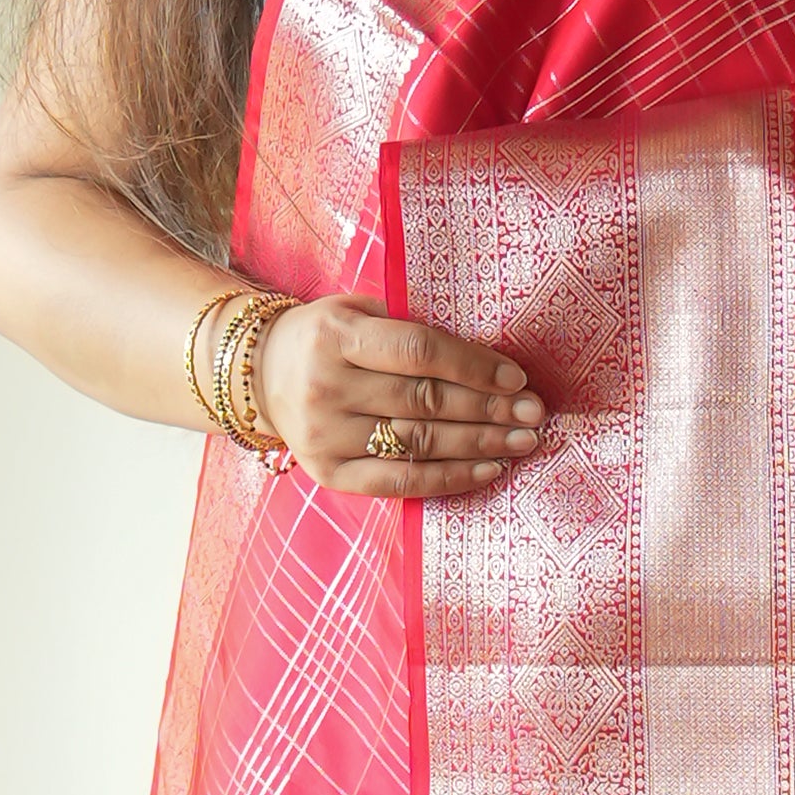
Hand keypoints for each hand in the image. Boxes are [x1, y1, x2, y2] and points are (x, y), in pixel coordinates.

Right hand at [252, 296, 545, 497]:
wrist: (260, 374)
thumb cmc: (326, 338)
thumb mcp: (356, 312)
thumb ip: (408, 329)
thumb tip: (488, 358)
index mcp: (337, 337)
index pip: (419, 352)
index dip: (474, 365)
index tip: (516, 377)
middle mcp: (328, 387)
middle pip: (426, 402)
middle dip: (489, 409)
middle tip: (534, 414)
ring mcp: (326, 436)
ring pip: (419, 443)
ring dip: (480, 444)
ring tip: (523, 441)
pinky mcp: (329, 473)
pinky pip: (399, 482)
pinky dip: (448, 479)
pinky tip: (488, 471)